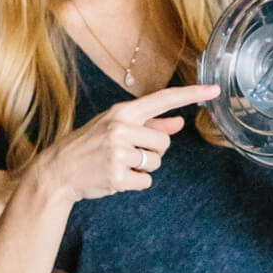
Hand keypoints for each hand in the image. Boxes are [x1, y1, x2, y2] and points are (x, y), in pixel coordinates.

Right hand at [42, 82, 219, 202]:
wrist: (58, 170)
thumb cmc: (89, 146)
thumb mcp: (114, 127)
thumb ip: (149, 125)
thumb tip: (179, 122)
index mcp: (121, 112)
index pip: (163, 99)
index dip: (191, 94)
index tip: (214, 90)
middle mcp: (121, 128)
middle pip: (165, 142)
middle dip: (152, 152)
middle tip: (127, 154)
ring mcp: (118, 152)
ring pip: (156, 163)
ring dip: (142, 168)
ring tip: (117, 165)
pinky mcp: (117, 175)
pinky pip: (145, 182)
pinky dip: (135, 183)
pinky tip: (115, 178)